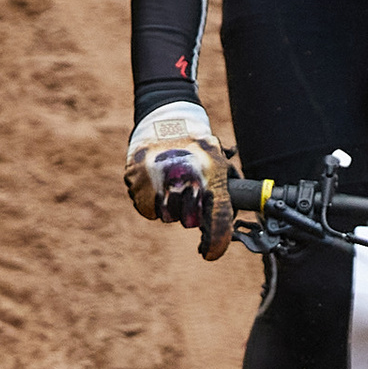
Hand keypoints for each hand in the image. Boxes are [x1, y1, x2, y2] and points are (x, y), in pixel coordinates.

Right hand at [125, 101, 235, 260]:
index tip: (209, 252)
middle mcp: (184, 177)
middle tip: (189, 193)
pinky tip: (156, 181)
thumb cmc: (198, 146)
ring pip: (164, 216)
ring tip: (171, 182)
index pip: (217, 219)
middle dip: (190, 214)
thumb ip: (229, 193)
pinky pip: (146, 207)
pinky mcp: (135, 178)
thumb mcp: (221, 162)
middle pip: (187, 222)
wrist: (166, 116)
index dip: (216, 243)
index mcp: (210, 174)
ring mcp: (157, 178)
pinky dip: (150, 200)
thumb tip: (232, 226)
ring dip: (169, 207)